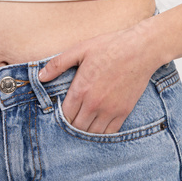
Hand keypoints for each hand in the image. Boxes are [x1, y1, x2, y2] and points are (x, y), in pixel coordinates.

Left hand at [38, 20, 165, 133]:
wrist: (141, 50)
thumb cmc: (110, 47)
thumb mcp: (80, 50)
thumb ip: (58, 64)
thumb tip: (40, 76)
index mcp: (81, 90)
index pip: (64, 116)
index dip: (60, 117)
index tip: (60, 113)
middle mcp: (94, 104)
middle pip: (77, 128)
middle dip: (71, 126)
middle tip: (70, 120)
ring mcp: (110, 110)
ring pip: (93, 133)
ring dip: (85, 132)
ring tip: (82, 125)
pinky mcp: (124, 112)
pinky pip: (110, 132)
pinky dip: (101, 133)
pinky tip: (97, 127)